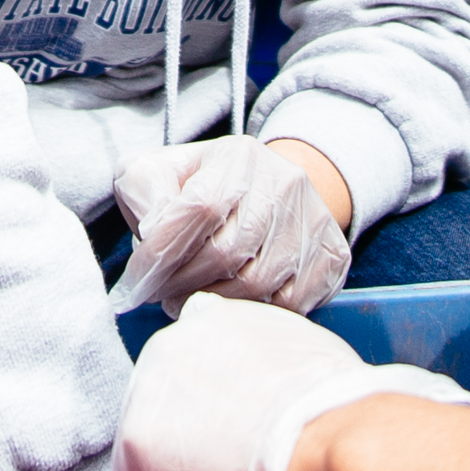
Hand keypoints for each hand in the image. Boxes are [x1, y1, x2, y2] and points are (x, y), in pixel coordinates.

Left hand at [111, 135, 351, 315]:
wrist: (268, 191)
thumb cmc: (201, 187)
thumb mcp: (159, 173)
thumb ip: (145, 192)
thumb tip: (154, 232)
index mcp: (237, 157)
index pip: (197, 209)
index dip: (161, 253)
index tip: (136, 281)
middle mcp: (284, 182)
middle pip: (227, 252)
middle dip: (182, 284)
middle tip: (161, 297)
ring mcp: (314, 219)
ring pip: (257, 283)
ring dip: (213, 303)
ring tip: (187, 302)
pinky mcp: (333, 256)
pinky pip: (291, 302)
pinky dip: (253, 313)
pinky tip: (230, 306)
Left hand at [115, 292, 468, 470]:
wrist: (334, 445)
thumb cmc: (342, 413)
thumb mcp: (307, 357)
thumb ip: (272, 363)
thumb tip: (272, 377)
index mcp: (210, 321)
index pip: (201, 382)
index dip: (230, 428)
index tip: (260, 452)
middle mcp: (169, 345)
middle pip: (180, 424)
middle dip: (213, 464)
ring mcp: (145, 394)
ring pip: (165, 468)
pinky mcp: (134, 449)